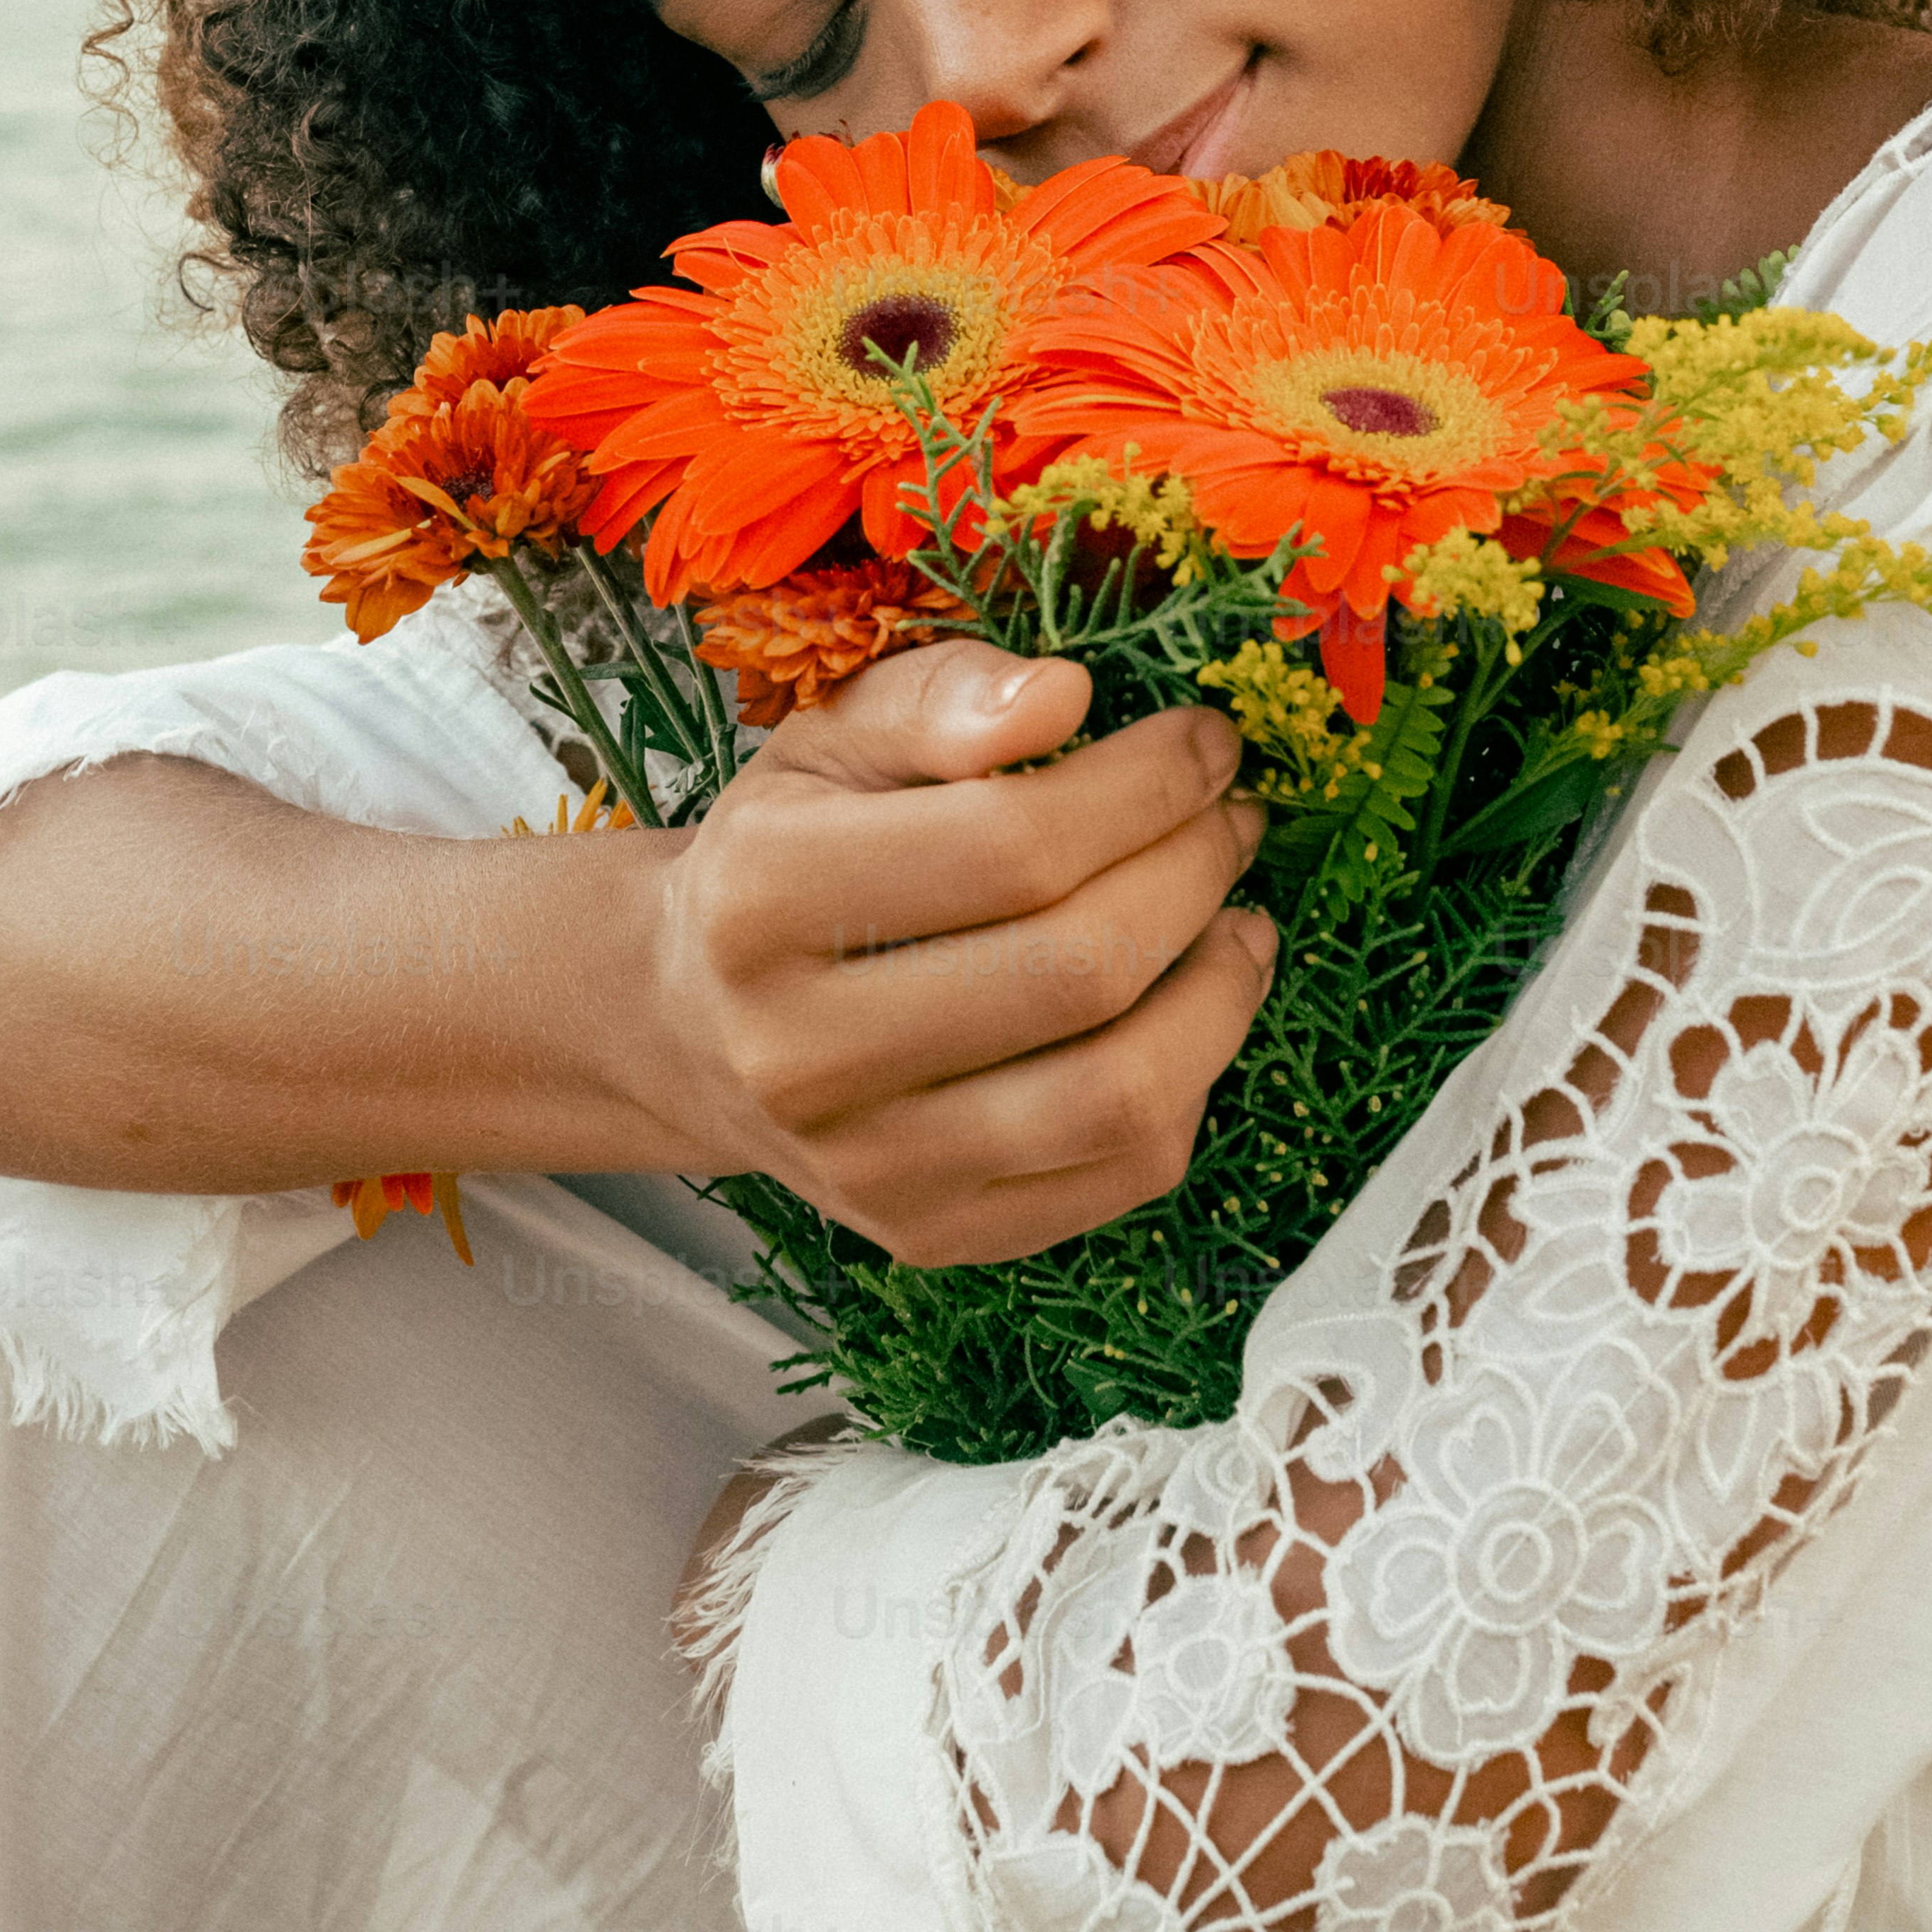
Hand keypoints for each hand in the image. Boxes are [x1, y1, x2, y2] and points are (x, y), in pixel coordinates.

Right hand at [649, 640, 1277, 1266]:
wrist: (691, 1026)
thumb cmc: (788, 852)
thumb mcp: (834, 738)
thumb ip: (941, 697)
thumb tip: (1064, 695)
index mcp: (764, 900)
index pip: (1015, 844)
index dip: (1149, 785)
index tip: (1209, 740)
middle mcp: (800, 1055)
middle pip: (1076, 969)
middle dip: (1195, 873)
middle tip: (1232, 820)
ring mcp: (869, 1168)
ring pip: (1118, 1096)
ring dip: (1221, 991)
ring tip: (1240, 917)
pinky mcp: (933, 1236)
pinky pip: (1124, 1174)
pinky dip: (1195, 1081)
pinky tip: (1194, 1006)